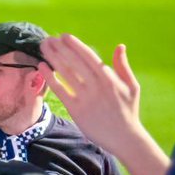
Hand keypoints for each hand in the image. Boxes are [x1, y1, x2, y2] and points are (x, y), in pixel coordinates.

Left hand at [40, 35, 168, 174]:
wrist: (125, 139)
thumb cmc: (129, 111)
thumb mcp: (132, 87)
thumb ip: (123, 66)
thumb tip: (120, 46)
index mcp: (110, 79)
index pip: (89, 56)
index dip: (75, 45)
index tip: (64, 36)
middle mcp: (97, 86)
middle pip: (74, 62)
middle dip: (59, 48)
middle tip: (47, 39)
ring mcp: (87, 99)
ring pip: (66, 73)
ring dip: (52, 58)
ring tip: (43, 48)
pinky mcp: (77, 111)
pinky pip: (61, 91)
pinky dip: (51, 78)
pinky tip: (42, 67)